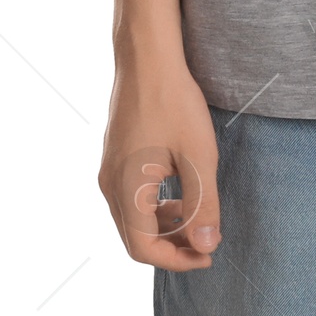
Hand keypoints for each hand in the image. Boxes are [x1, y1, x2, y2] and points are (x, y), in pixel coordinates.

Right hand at [99, 56, 220, 269]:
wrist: (147, 55)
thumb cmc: (173, 100)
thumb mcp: (198, 155)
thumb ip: (203, 205)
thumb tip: (207, 247)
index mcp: (126, 189)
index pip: (144, 249)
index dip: (177, 260)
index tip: (208, 255)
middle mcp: (109, 184)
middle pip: (135, 238)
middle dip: (171, 247)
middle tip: (206, 243)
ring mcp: (108, 169)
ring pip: (132, 218)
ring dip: (163, 226)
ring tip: (197, 218)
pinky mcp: (114, 156)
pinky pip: (130, 198)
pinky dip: (153, 206)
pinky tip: (179, 193)